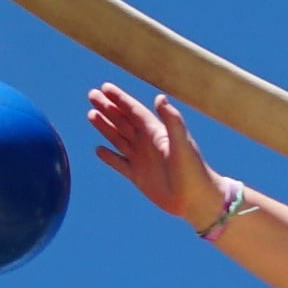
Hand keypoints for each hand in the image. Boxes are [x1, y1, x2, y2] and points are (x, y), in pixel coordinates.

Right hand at [83, 82, 224, 225]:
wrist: (196, 200)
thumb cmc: (193, 170)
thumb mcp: (182, 143)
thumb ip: (172, 121)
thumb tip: (160, 97)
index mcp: (157, 133)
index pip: (134, 111)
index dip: (120, 99)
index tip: (105, 87)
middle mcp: (147, 144)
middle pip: (123, 121)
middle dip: (108, 108)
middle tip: (92, 94)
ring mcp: (142, 160)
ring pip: (118, 139)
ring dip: (105, 127)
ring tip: (91, 114)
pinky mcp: (138, 177)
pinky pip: (119, 164)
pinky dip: (109, 157)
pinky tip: (98, 149)